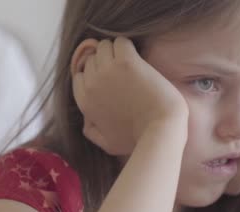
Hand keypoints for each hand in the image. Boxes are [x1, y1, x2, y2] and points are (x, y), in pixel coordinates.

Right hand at [71, 37, 188, 154]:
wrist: (160, 128)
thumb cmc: (136, 139)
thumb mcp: (106, 143)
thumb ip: (90, 131)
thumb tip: (86, 120)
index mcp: (85, 102)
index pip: (79, 75)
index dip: (93, 74)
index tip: (107, 78)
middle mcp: (92, 84)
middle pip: (91, 58)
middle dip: (104, 60)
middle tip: (121, 69)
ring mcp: (108, 71)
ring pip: (103, 46)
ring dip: (114, 50)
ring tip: (128, 60)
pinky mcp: (127, 62)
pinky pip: (120, 41)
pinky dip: (127, 45)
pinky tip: (136, 56)